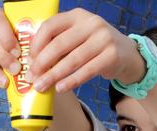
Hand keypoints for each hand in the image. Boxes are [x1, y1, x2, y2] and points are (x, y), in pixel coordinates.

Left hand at [28, 8, 143, 92]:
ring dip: (54, 75)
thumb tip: (33, 63)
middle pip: (60, 44)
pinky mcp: (111, 55)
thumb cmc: (94, 47)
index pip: (50, 26)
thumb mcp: (78, 39)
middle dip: (42, 63)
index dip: (36, 44)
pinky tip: (60, 88)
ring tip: (42, 86)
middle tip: (32, 77)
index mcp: (77, 16)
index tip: (29, 60)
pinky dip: (72, 81)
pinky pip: (87, 71)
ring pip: (72, 59)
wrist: (126, 54)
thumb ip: (59, 46)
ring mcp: (103, 38)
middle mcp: (91, 23)